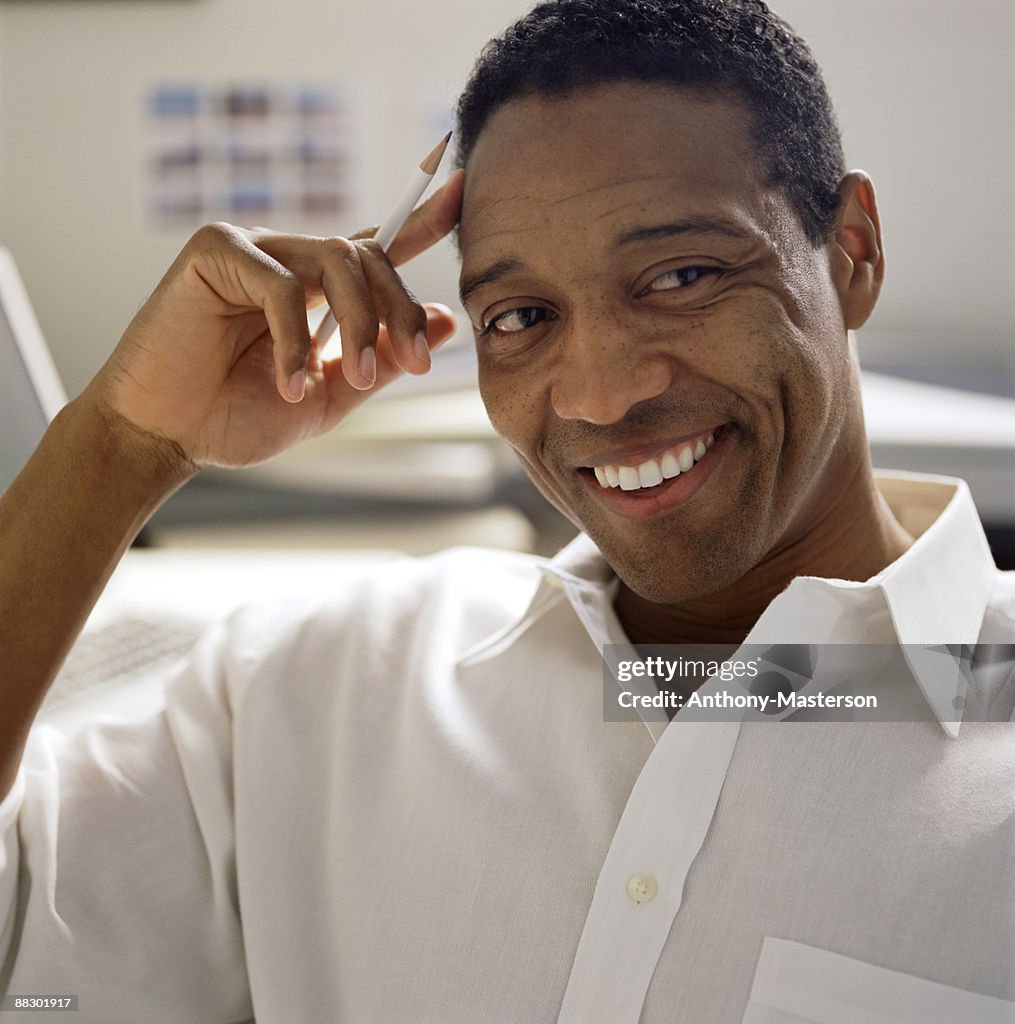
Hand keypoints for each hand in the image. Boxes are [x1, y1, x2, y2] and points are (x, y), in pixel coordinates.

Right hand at [84, 169, 463, 471]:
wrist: (170, 437)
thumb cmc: (239, 417)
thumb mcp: (332, 397)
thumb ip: (385, 358)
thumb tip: (445, 319)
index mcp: (318, 291)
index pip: (377, 249)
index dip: (421, 220)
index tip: (463, 191)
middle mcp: (291, 260)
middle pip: (369, 257)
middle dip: (401, 310)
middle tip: (419, 363)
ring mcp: (254, 248)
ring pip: (337, 259)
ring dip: (360, 323)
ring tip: (356, 379)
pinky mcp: (215, 249)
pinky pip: (281, 283)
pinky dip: (297, 338)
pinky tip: (291, 384)